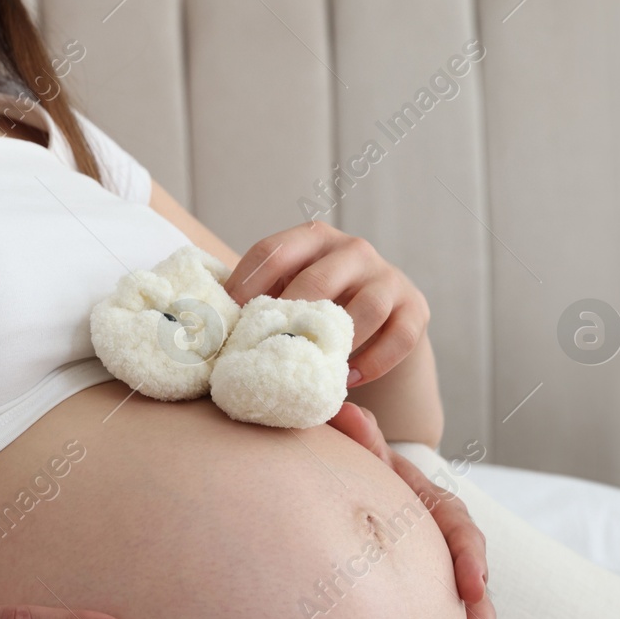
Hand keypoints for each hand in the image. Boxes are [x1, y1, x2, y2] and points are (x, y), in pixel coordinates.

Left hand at [225, 221, 429, 386]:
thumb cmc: (313, 306)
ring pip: (367, 307)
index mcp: (311, 238)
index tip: (226, 323)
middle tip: (267, 353)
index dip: (245, 286)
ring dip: (338, 343)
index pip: (272, 252)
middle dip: (291, 319)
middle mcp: (352, 249)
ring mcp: (387, 277)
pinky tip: (347, 380)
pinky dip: (374, 362)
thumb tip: (204, 332)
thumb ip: (254, 301)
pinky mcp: (416, 309)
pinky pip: (400, 337)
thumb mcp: (284, 292)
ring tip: (314, 370)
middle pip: (318, 280)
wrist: (377, 318)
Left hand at [330, 401, 495, 618]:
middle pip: (472, 593)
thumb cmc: (352, 464)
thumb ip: (356, 437)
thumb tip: (344, 409)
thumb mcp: (356, 450)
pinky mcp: (424, 605)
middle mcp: (443, 546)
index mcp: (431, 506)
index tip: (473, 586)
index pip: (459, 529)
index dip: (470, 557)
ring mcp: (437, 578)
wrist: (350, 479)